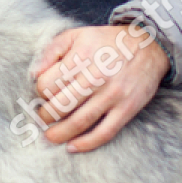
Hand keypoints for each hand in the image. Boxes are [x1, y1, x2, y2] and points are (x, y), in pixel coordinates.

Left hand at [29, 25, 168, 152]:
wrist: (148, 46)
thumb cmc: (106, 41)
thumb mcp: (76, 35)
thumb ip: (51, 51)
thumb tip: (34, 75)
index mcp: (80, 57)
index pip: (48, 84)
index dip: (41, 92)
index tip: (44, 95)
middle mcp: (95, 77)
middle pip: (60, 105)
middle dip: (45, 116)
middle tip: (42, 118)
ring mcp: (112, 95)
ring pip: (79, 122)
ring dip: (60, 134)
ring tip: (50, 137)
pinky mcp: (127, 108)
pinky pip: (105, 132)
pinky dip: (87, 143)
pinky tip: (72, 147)